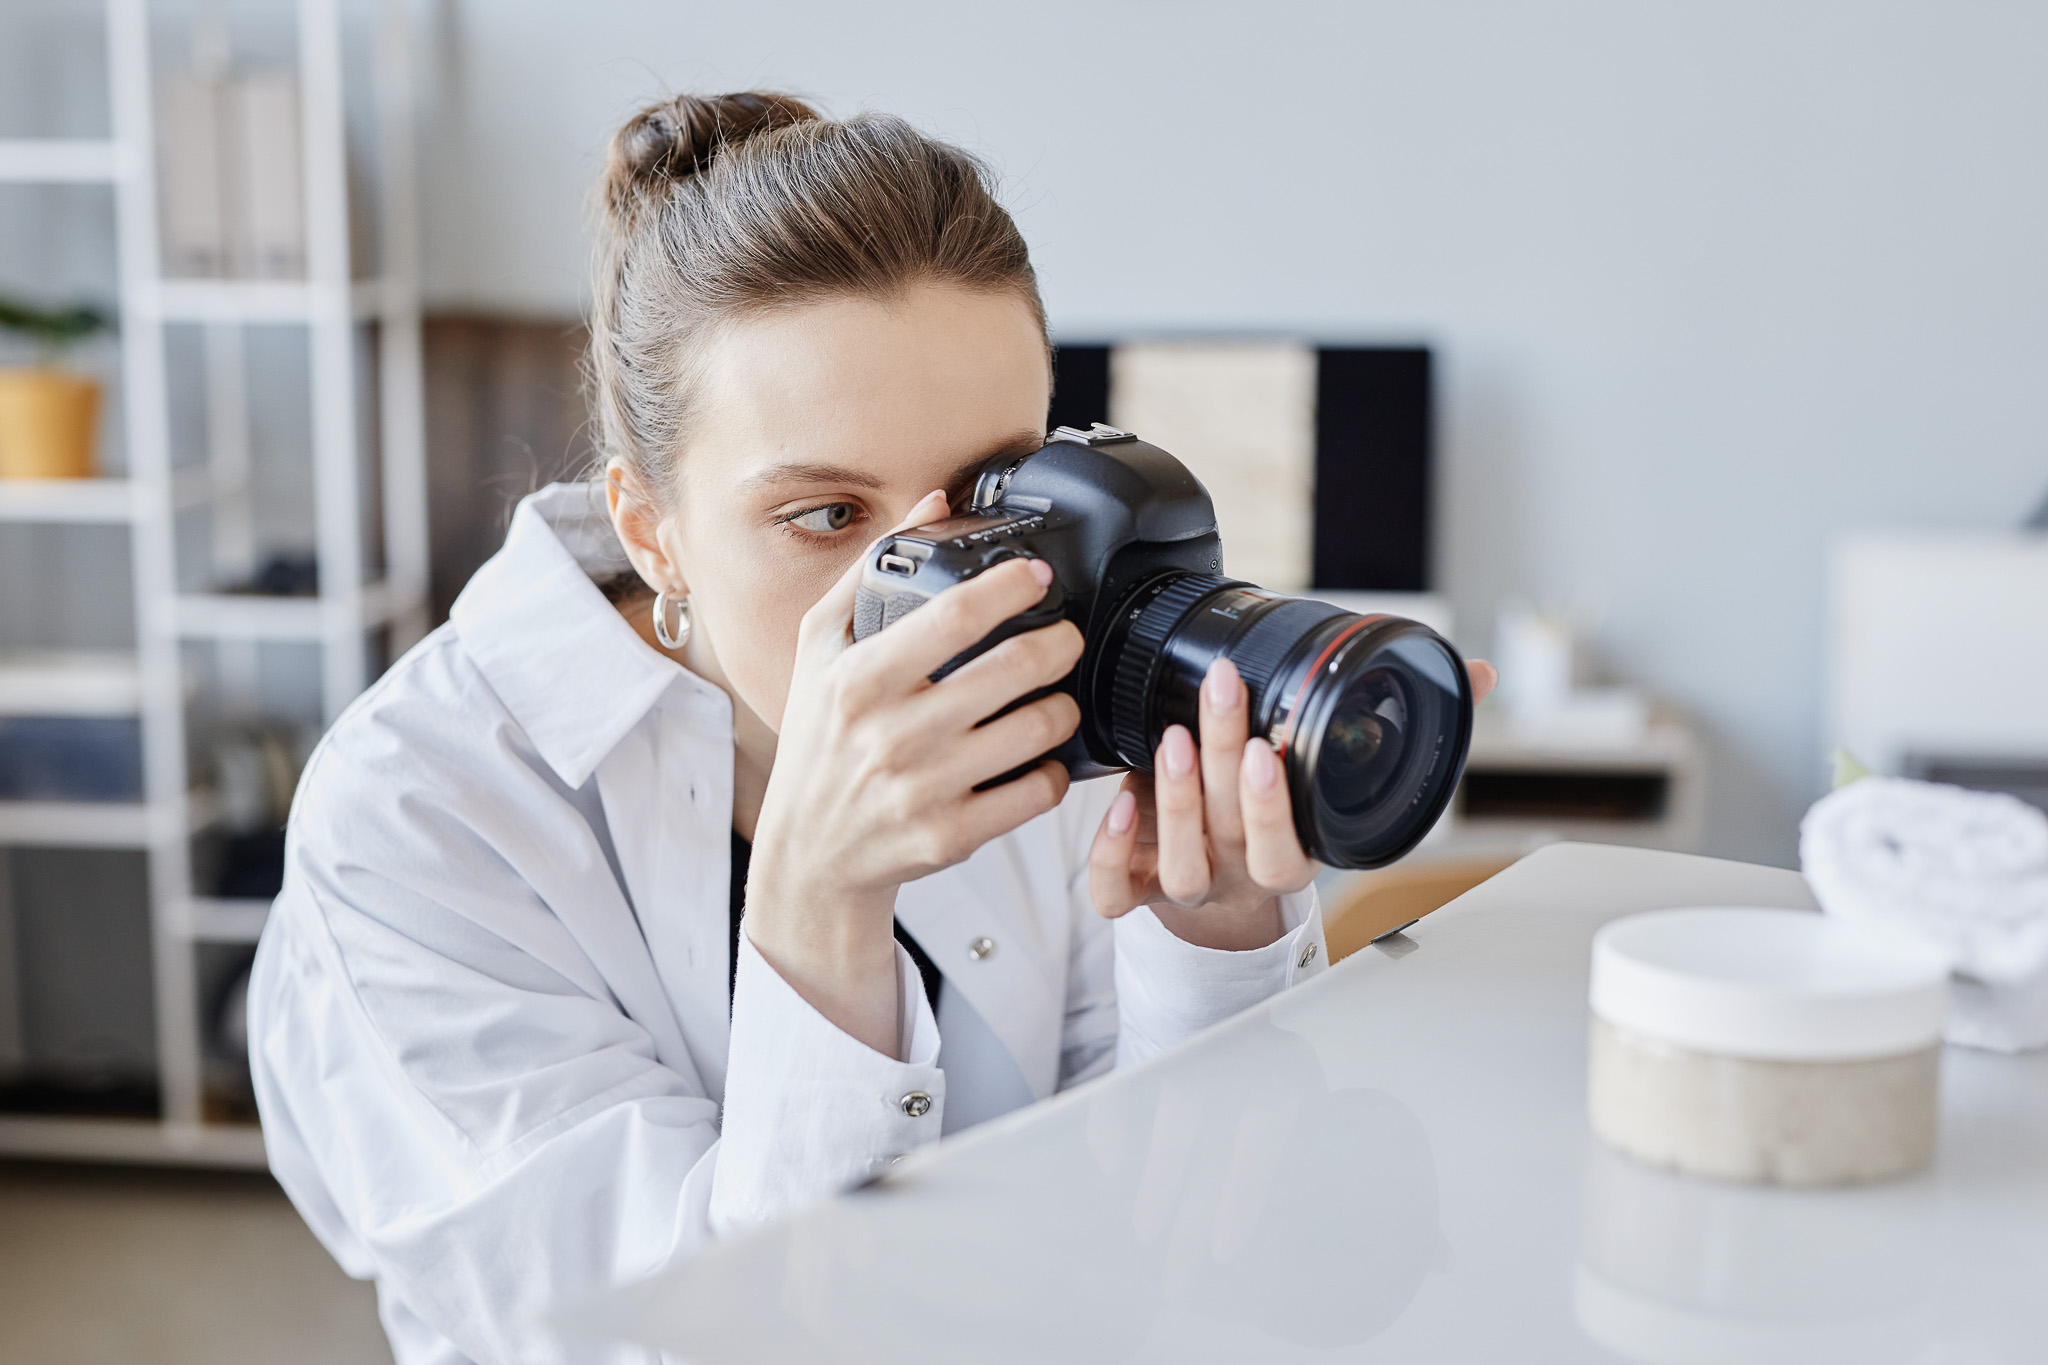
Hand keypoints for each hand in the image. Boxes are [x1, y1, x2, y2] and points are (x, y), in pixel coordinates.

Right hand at [746, 490, 1083, 1054]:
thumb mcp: (817, 651)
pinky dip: (1054, 769)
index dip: (1009, 587)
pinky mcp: (953, 834)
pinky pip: (1036, 791)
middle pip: (1013, 668)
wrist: (809, 855)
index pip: (952, 616)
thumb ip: (867, 572)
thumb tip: (930, 504)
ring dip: (1064, 706)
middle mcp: (892, 733)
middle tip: (1065, 638)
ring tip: (1057, 696)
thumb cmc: (818, 744)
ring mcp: (925, 787)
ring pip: (1037, 729)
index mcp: (858, 680)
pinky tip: (1041, 756)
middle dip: (1059, 643)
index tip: (1038, 575)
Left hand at [1088, 657, 1498, 951]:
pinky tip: (1116, 804)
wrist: (1227, 898)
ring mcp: (1187, 883)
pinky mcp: (1137, 888)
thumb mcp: (1344, 777)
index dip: (1276, 807)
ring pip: (1180, 864)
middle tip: (1220, 694)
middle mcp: (1239, 874)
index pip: (1288, 849)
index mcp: (1293, 853)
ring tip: (1173, 737)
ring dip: (1173, 801)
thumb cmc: (1284, 818)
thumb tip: (1477, 674)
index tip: (1271, 748)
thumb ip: (1409, 722)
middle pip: (1231, 831)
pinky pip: (1117, 892)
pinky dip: (1112, 856)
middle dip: (1222, 760)